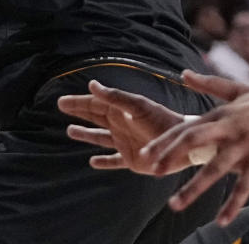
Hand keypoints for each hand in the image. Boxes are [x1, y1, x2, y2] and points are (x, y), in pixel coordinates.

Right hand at [58, 80, 186, 174]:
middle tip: (61, 105)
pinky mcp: (132, 160)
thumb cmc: (162, 121)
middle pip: (95, 117)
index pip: (94, 104)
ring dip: (86, 134)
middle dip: (78, 111)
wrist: (186, 144)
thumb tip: (91, 85)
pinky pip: (114, 160)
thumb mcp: (137, 106)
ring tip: (70, 131)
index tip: (62, 101)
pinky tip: (92, 162)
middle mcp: (120, 125)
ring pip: (100, 137)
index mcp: (121, 111)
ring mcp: (125, 142)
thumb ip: (115, 97)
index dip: (78, 102)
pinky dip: (104, 162)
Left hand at [142, 71, 248, 224]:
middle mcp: (227, 130)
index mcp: (218, 115)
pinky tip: (222, 220)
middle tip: (153, 172)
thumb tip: (183, 74)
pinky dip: (233, 204)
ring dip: (194, 187)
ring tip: (176, 204)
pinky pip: (245, 186)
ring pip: (215, 169)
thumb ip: (207, 84)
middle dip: (172, 157)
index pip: (185, 128)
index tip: (145, 154)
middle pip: (193, 142)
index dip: (163, 141)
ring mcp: (244, 146)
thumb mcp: (236, 90)